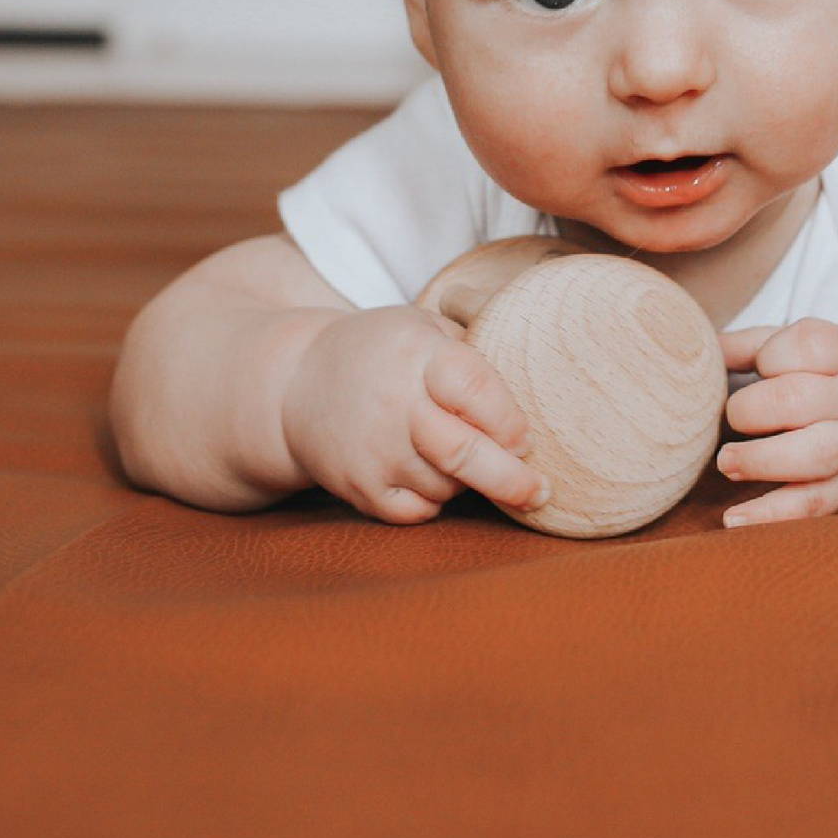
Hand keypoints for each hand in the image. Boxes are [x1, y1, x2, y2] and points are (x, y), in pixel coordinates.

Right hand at [279, 305, 546, 524]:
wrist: (295, 385)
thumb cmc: (381, 353)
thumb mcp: (422, 326)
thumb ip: (474, 351)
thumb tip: (543, 388)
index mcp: (415, 354)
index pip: (472, 387)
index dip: (507, 417)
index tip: (526, 437)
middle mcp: (394, 404)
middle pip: (463, 453)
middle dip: (511, 479)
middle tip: (540, 491)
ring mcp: (374, 451)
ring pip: (446, 485)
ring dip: (469, 483)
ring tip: (463, 459)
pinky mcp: (359, 487)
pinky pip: (418, 511)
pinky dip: (435, 501)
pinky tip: (429, 476)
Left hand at [714, 319, 837, 525]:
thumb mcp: (826, 346)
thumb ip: (762, 342)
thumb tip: (703, 345)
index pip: (811, 344)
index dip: (775, 352)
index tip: (763, 363)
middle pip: (801, 400)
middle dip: (754, 408)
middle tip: (733, 418)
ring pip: (814, 455)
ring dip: (762, 460)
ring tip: (727, 464)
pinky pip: (813, 505)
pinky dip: (772, 516)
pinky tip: (735, 519)